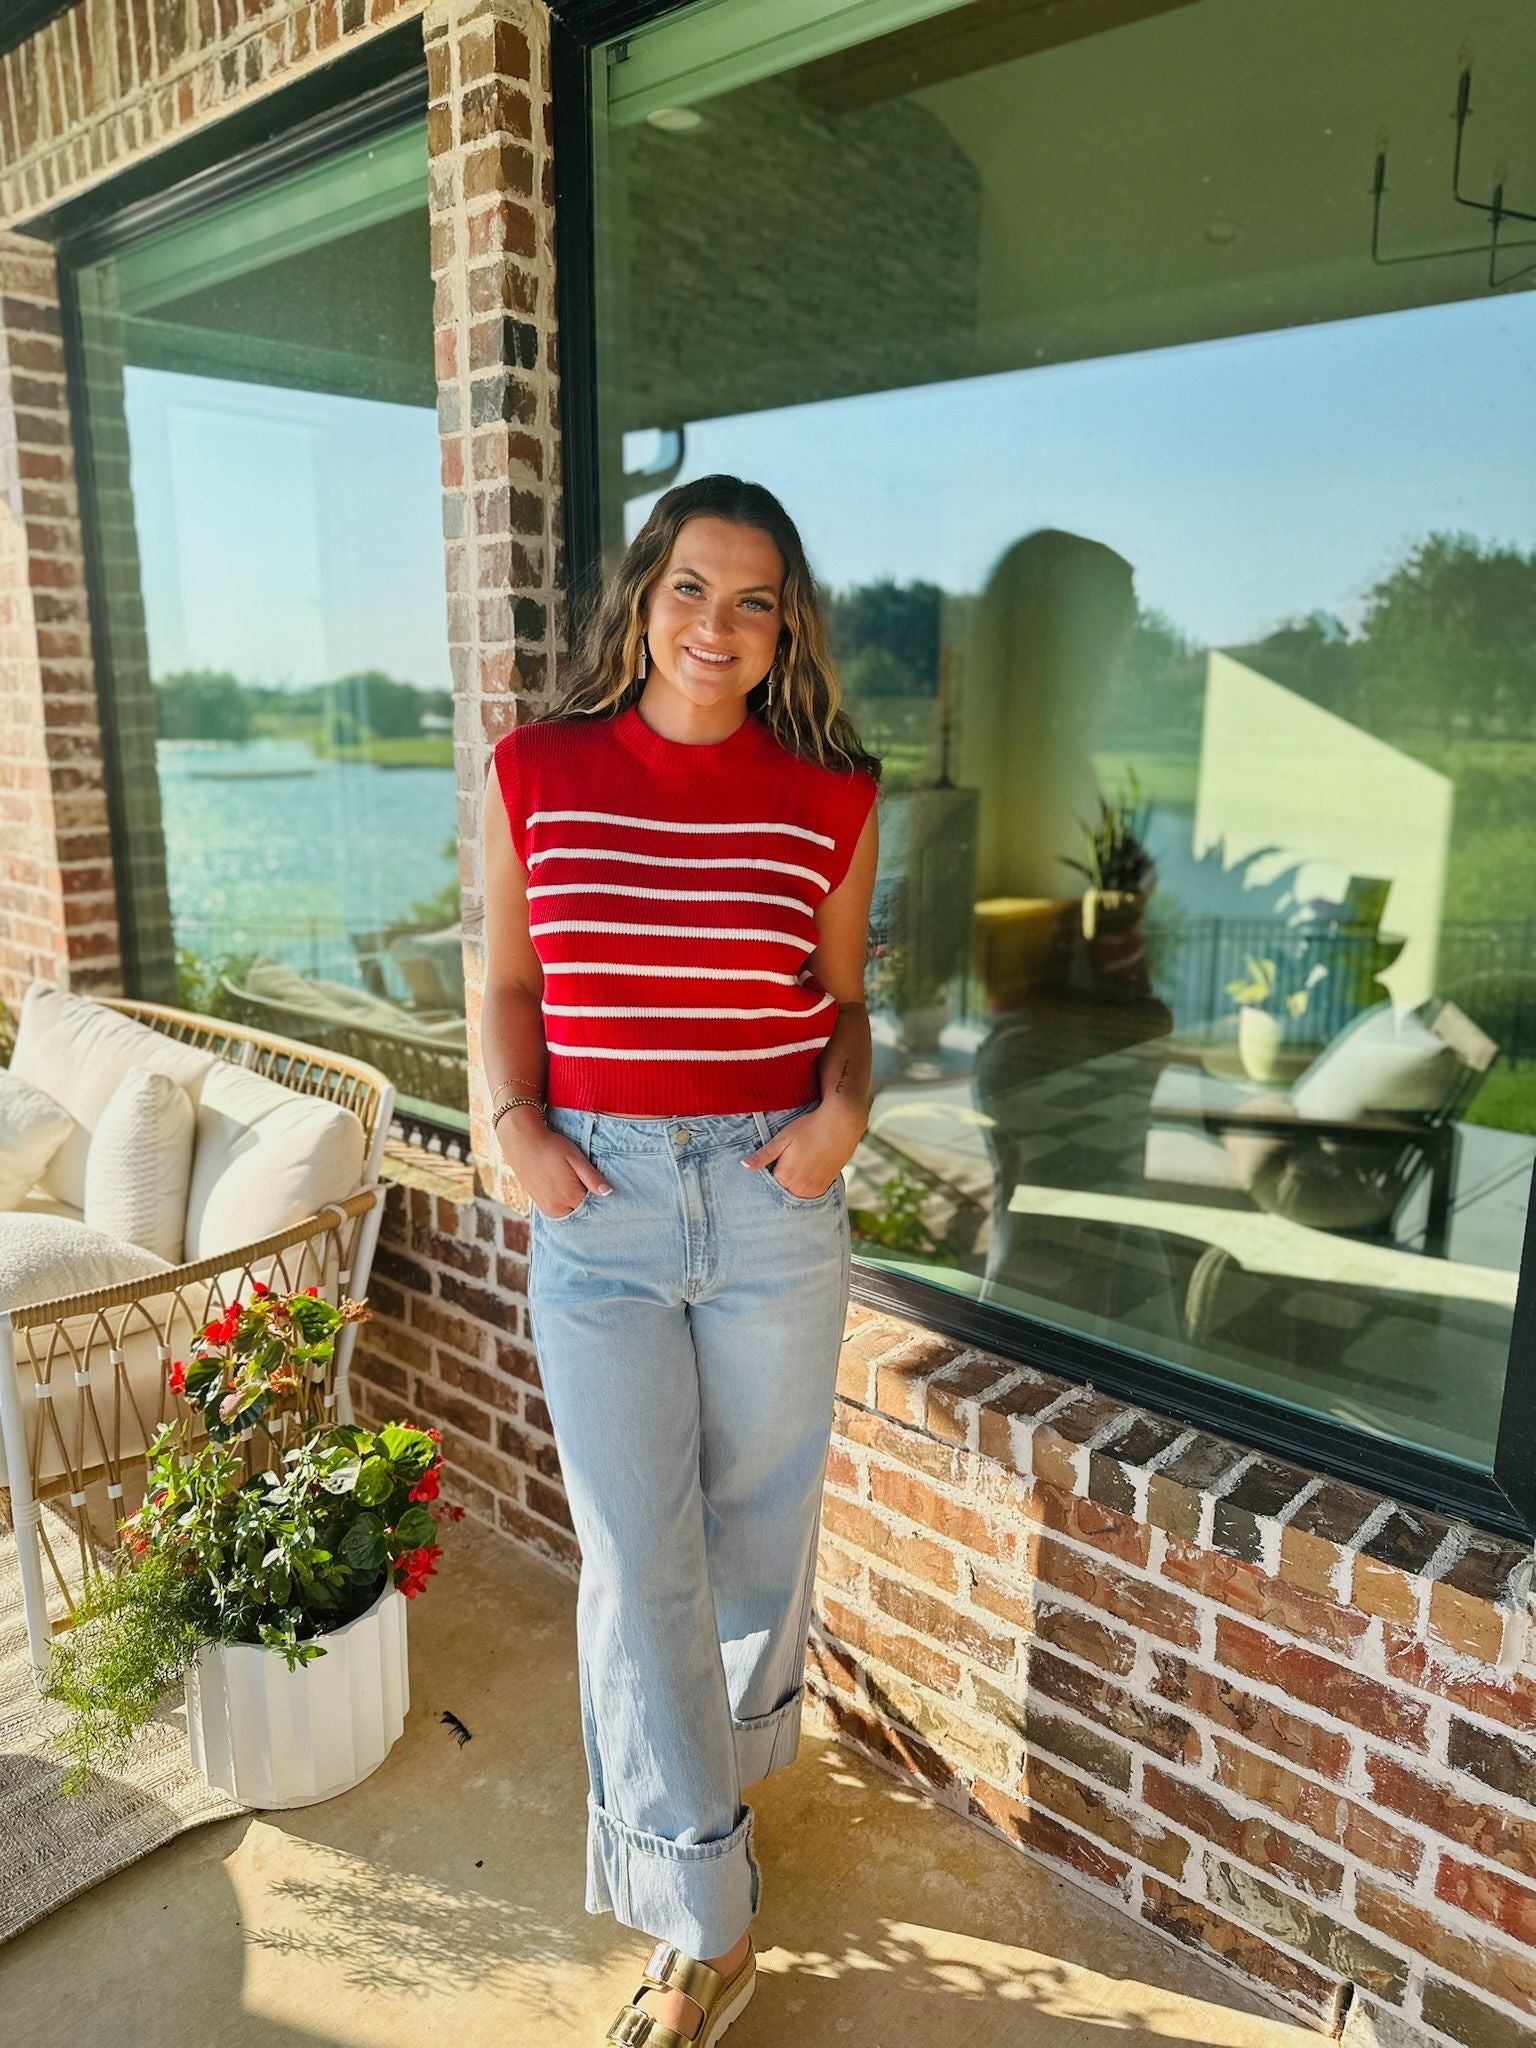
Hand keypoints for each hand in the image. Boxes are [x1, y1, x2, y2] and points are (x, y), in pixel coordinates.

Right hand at [495, 1110, 610, 1217]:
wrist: (522, 1142)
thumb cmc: (552, 1147)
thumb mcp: (575, 1158)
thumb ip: (592, 1178)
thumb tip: (608, 1192)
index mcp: (569, 1196)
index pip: (594, 1206)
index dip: (600, 1197)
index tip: (601, 1186)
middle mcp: (557, 1208)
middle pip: (582, 1211)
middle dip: (589, 1201)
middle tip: (588, 1181)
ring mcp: (547, 1209)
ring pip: (571, 1212)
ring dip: (577, 1203)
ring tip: (575, 1182)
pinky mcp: (540, 1206)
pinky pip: (560, 1211)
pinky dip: (566, 1203)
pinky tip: (566, 1187)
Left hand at [741, 1101, 861, 1199]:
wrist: (841, 1124)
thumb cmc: (809, 1127)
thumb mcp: (783, 1138)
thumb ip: (764, 1155)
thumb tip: (744, 1165)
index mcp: (785, 1176)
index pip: (767, 1185)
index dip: (766, 1176)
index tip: (767, 1167)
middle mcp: (800, 1187)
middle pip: (781, 1192)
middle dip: (778, 1183)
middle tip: (783, 1164)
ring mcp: (814, 1189)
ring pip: (794, 1194)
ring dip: (791, 1186)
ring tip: (795, 1166)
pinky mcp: (825, 1187)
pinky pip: (808, 1194)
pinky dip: (804, 1187)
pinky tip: (805, 1172)